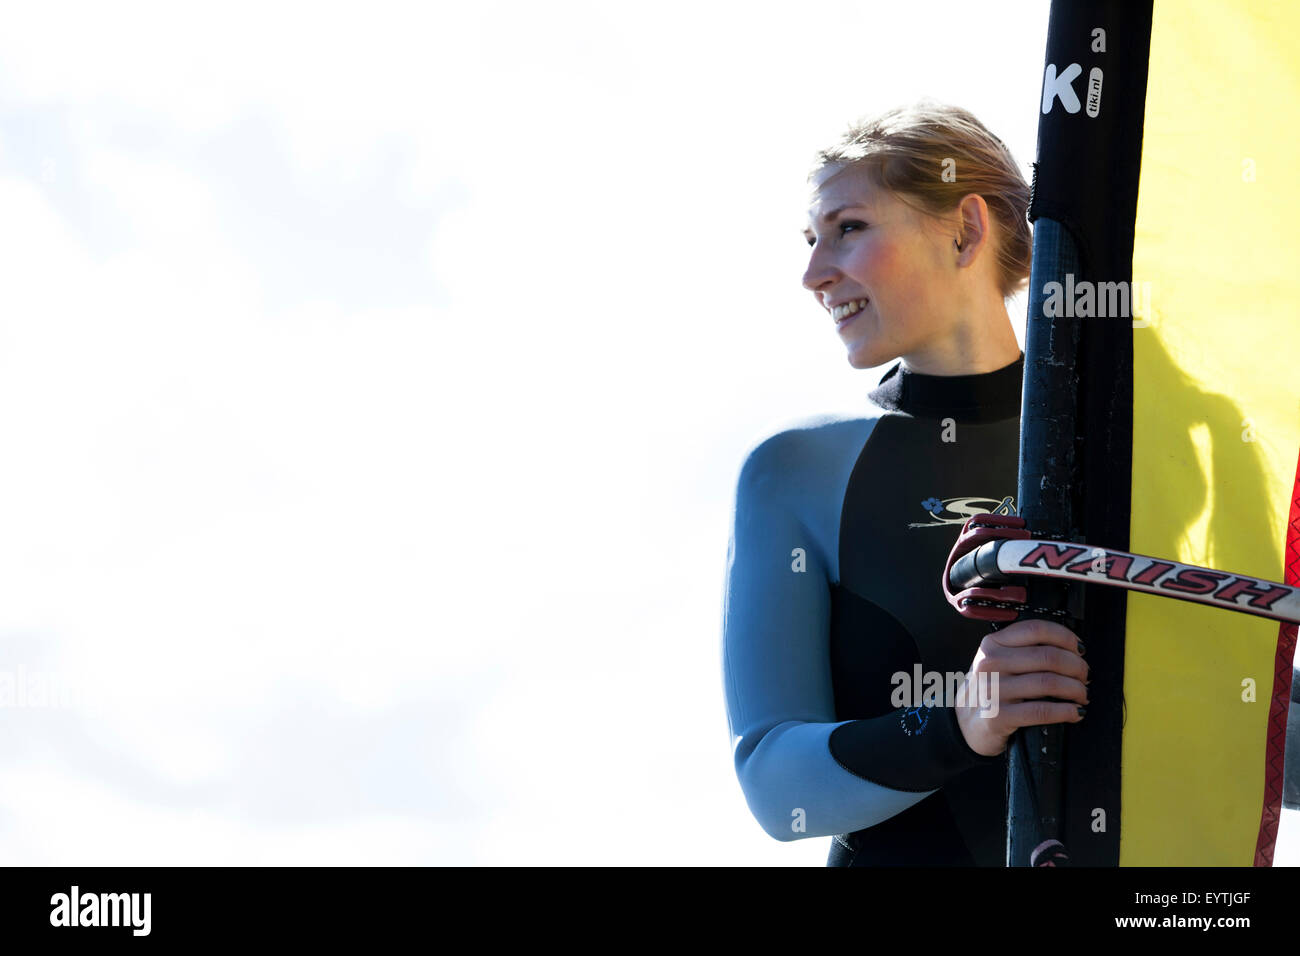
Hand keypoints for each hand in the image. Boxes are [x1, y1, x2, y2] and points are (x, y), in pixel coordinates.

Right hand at [953, 619, 1088, 756]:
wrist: (965, 724)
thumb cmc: (991, 689)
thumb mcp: (997, 661)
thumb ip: (1024, 650)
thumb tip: (1071, 650)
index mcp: (992, 644)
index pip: (1036, 629)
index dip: (1065, 637)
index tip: (1080, 649)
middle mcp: (990, 663)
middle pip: (1048, 657)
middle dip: (1076, 667)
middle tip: (1085, 677)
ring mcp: (992, 690)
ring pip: (1048, 683)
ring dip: (1075, 689)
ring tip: (1082, 695)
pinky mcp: (998, 716)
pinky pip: (1042, 711)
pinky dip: (1066, 711)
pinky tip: (1075, 712)